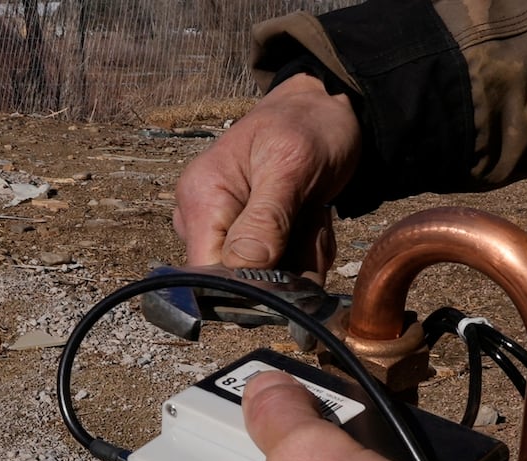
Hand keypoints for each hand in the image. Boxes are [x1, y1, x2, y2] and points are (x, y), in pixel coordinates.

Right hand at [172, 74, 361, 275]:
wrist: (325, 110)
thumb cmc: (306, 126)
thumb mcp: (292, 165)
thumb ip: (268, 218)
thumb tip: (243, 267)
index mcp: (201, 199)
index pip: (206, 273)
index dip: (246, 285)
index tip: (287, 263)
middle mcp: (204, 220)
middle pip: (242, 281)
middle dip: (287, 263)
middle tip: (310, 219)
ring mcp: (226, 231)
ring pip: (268, 279)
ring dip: (303, 255)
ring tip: (312, 213)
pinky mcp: (249, 238)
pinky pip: (281, 269)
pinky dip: (305, 252)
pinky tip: (311, 220)